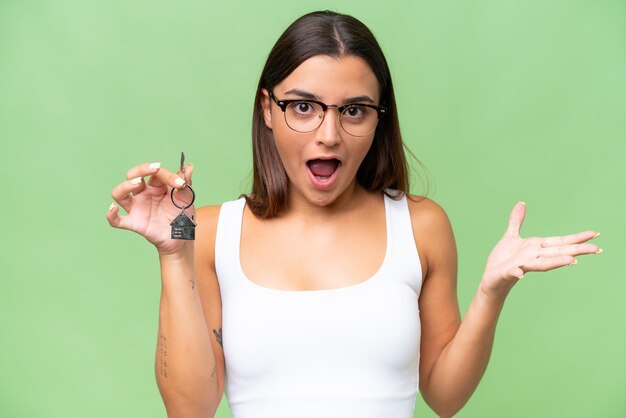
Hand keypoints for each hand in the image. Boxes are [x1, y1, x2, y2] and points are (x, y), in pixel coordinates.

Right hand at [106, 161, 195, 254]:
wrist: (182, 237)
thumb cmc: (182, 214)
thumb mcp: (187, 198)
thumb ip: (186, 182)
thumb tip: (189, 166)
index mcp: (156, 185)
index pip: (155, 172)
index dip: (167, 174)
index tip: (180, 184)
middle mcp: (143, 194)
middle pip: (132, 176)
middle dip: (140, 170)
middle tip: (154, 169)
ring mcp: (137, 208)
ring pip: (120, 193)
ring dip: (125, 186)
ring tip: (136, 183)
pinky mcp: (134, 223)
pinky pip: (116, 220)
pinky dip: (111, 215)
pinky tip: (113, 209)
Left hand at [480, 202, 600, 298]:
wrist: (490, 278)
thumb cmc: (503, 259)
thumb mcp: (511, 237)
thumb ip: (517, 221)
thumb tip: (522, 203)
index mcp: (535, 248)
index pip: (559, 242)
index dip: (576, 238)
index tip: (594, 234)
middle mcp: (532, 257)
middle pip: (557, 253)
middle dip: (577, 250)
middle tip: (597, 249)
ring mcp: (521, 265)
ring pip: (541, 264)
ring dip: (556, 262)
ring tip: (572, 261)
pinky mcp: (506, 273)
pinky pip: (512, 272)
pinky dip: (516, 273)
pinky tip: (520, 274)